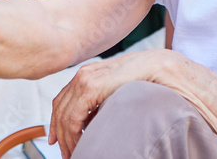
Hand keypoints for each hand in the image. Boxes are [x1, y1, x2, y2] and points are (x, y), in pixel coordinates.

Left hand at [49, 50, 176, 157]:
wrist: (161, 67)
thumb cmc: (145, 79)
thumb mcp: (115, 93)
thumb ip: (101, 103)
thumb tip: (90, 124)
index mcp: (88, 74)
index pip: (62, 100)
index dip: (56, 122)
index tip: (57, 140)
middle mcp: (83, 75)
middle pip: (59, 108)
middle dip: (59, 134)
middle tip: (64, 153)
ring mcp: (85, 79)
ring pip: (64, 115)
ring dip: (66, 138)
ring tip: (72, 153)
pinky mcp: (91, 88)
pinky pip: (73, 117)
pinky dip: (73, 134)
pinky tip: (80, 144)